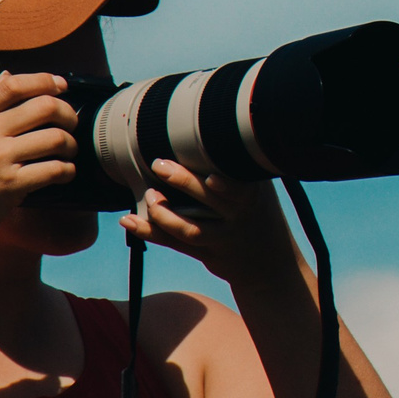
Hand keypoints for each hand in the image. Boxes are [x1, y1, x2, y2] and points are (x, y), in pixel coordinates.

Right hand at [0, 73, 77, 243]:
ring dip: (71, 145)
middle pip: (45, 107)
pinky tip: (64, 173)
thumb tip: (6, 74)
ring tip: (68, 152)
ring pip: (56, 137)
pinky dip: (67, 171)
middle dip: (69, 114)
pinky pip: (55, 169)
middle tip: (72, 125)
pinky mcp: (11, 184)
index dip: (44, 81)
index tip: (61, 86)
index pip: (13, 85)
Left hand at [121, 160, 298, 287]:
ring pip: (190, 229)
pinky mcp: (205, 253)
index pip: (239, 187)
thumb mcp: (260, 189)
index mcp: (251, 195)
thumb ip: (236, 170)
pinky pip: (175, 243)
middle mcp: (237, 216)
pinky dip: (150, 232)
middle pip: (210, 201)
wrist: (269, 264)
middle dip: (185, 182)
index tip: (210, 177)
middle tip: (159, 164)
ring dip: (165, 215)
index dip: (225, 185)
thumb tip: (206, 133)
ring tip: (150, 196)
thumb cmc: (258, 212)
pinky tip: (129, 220)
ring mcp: (221, 237)